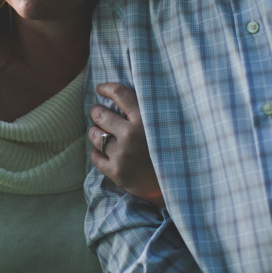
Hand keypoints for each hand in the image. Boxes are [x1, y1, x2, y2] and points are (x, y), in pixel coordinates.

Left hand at [88, 82, 163, 208]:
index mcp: (144, 119)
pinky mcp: (116, 172)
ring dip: (96, 132)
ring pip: (95, 135)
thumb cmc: (170, 149)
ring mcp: (122, 154)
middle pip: (99, 114)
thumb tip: (122, 94)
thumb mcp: (163, 124)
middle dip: (96, 112)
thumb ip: (145, 110)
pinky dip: (98, 152)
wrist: (176, 184)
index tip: (100, 88)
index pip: (119, 93)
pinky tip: (106, 152)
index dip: (106, 88)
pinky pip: (95, 156)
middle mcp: (131, 135)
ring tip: (102, 134)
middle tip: (98, 113)